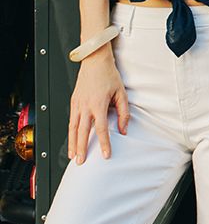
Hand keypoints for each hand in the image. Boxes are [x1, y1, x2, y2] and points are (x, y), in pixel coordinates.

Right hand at [68, 47, 128, 163]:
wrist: (95, 61)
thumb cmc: (109, 75)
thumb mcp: (121, 93)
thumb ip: (123, 113)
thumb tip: (123, 130)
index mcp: (98, 104)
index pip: (101, 129)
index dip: (104, 143)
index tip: (105, 155)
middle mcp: (85, 106)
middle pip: (82, 132)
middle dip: (82, 148)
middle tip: (81, 162)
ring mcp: (77, 104)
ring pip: (73, 128)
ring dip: (72, 143)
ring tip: (73, 156)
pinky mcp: (73, 102)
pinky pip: (71, 120)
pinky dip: (71, 133)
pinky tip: (72, 140)